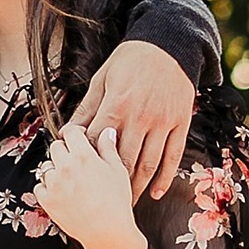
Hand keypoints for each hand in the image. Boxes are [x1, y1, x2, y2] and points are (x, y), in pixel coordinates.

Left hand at [35, 121, 147, 248]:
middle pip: (56, 147)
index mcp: (84, 156)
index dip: (75, 134)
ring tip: (71, 180)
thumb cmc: (117, 203)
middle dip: (65, 151)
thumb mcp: (118, 171)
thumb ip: (109, 148)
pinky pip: (39, 186)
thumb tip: (106, 132)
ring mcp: (54, 184)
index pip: (70, 132)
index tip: (79, 139)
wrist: (108, 233)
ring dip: (56, 169)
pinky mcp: (47, 201)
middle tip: (76, 162)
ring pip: (47, 166)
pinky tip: (61, 192)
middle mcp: (66, 167)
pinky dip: (47, 187)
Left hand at [70, 39, 194, 198]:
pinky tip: (156, 193)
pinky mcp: (181, 123)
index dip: (88, 161)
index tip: (81, 176)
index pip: (99, 142)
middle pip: (124, 159)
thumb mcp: (103, 79)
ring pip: (149, 163)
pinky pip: (173, 157)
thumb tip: (68, 131)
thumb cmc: (130, 61)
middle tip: (102, 200)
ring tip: (127, 202)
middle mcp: (141, 116)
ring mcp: (163, 121)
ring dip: (137, 186)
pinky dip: (165, 178)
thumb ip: (88, 108)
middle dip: (112, 183)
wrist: (169, 46)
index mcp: (117, 104)